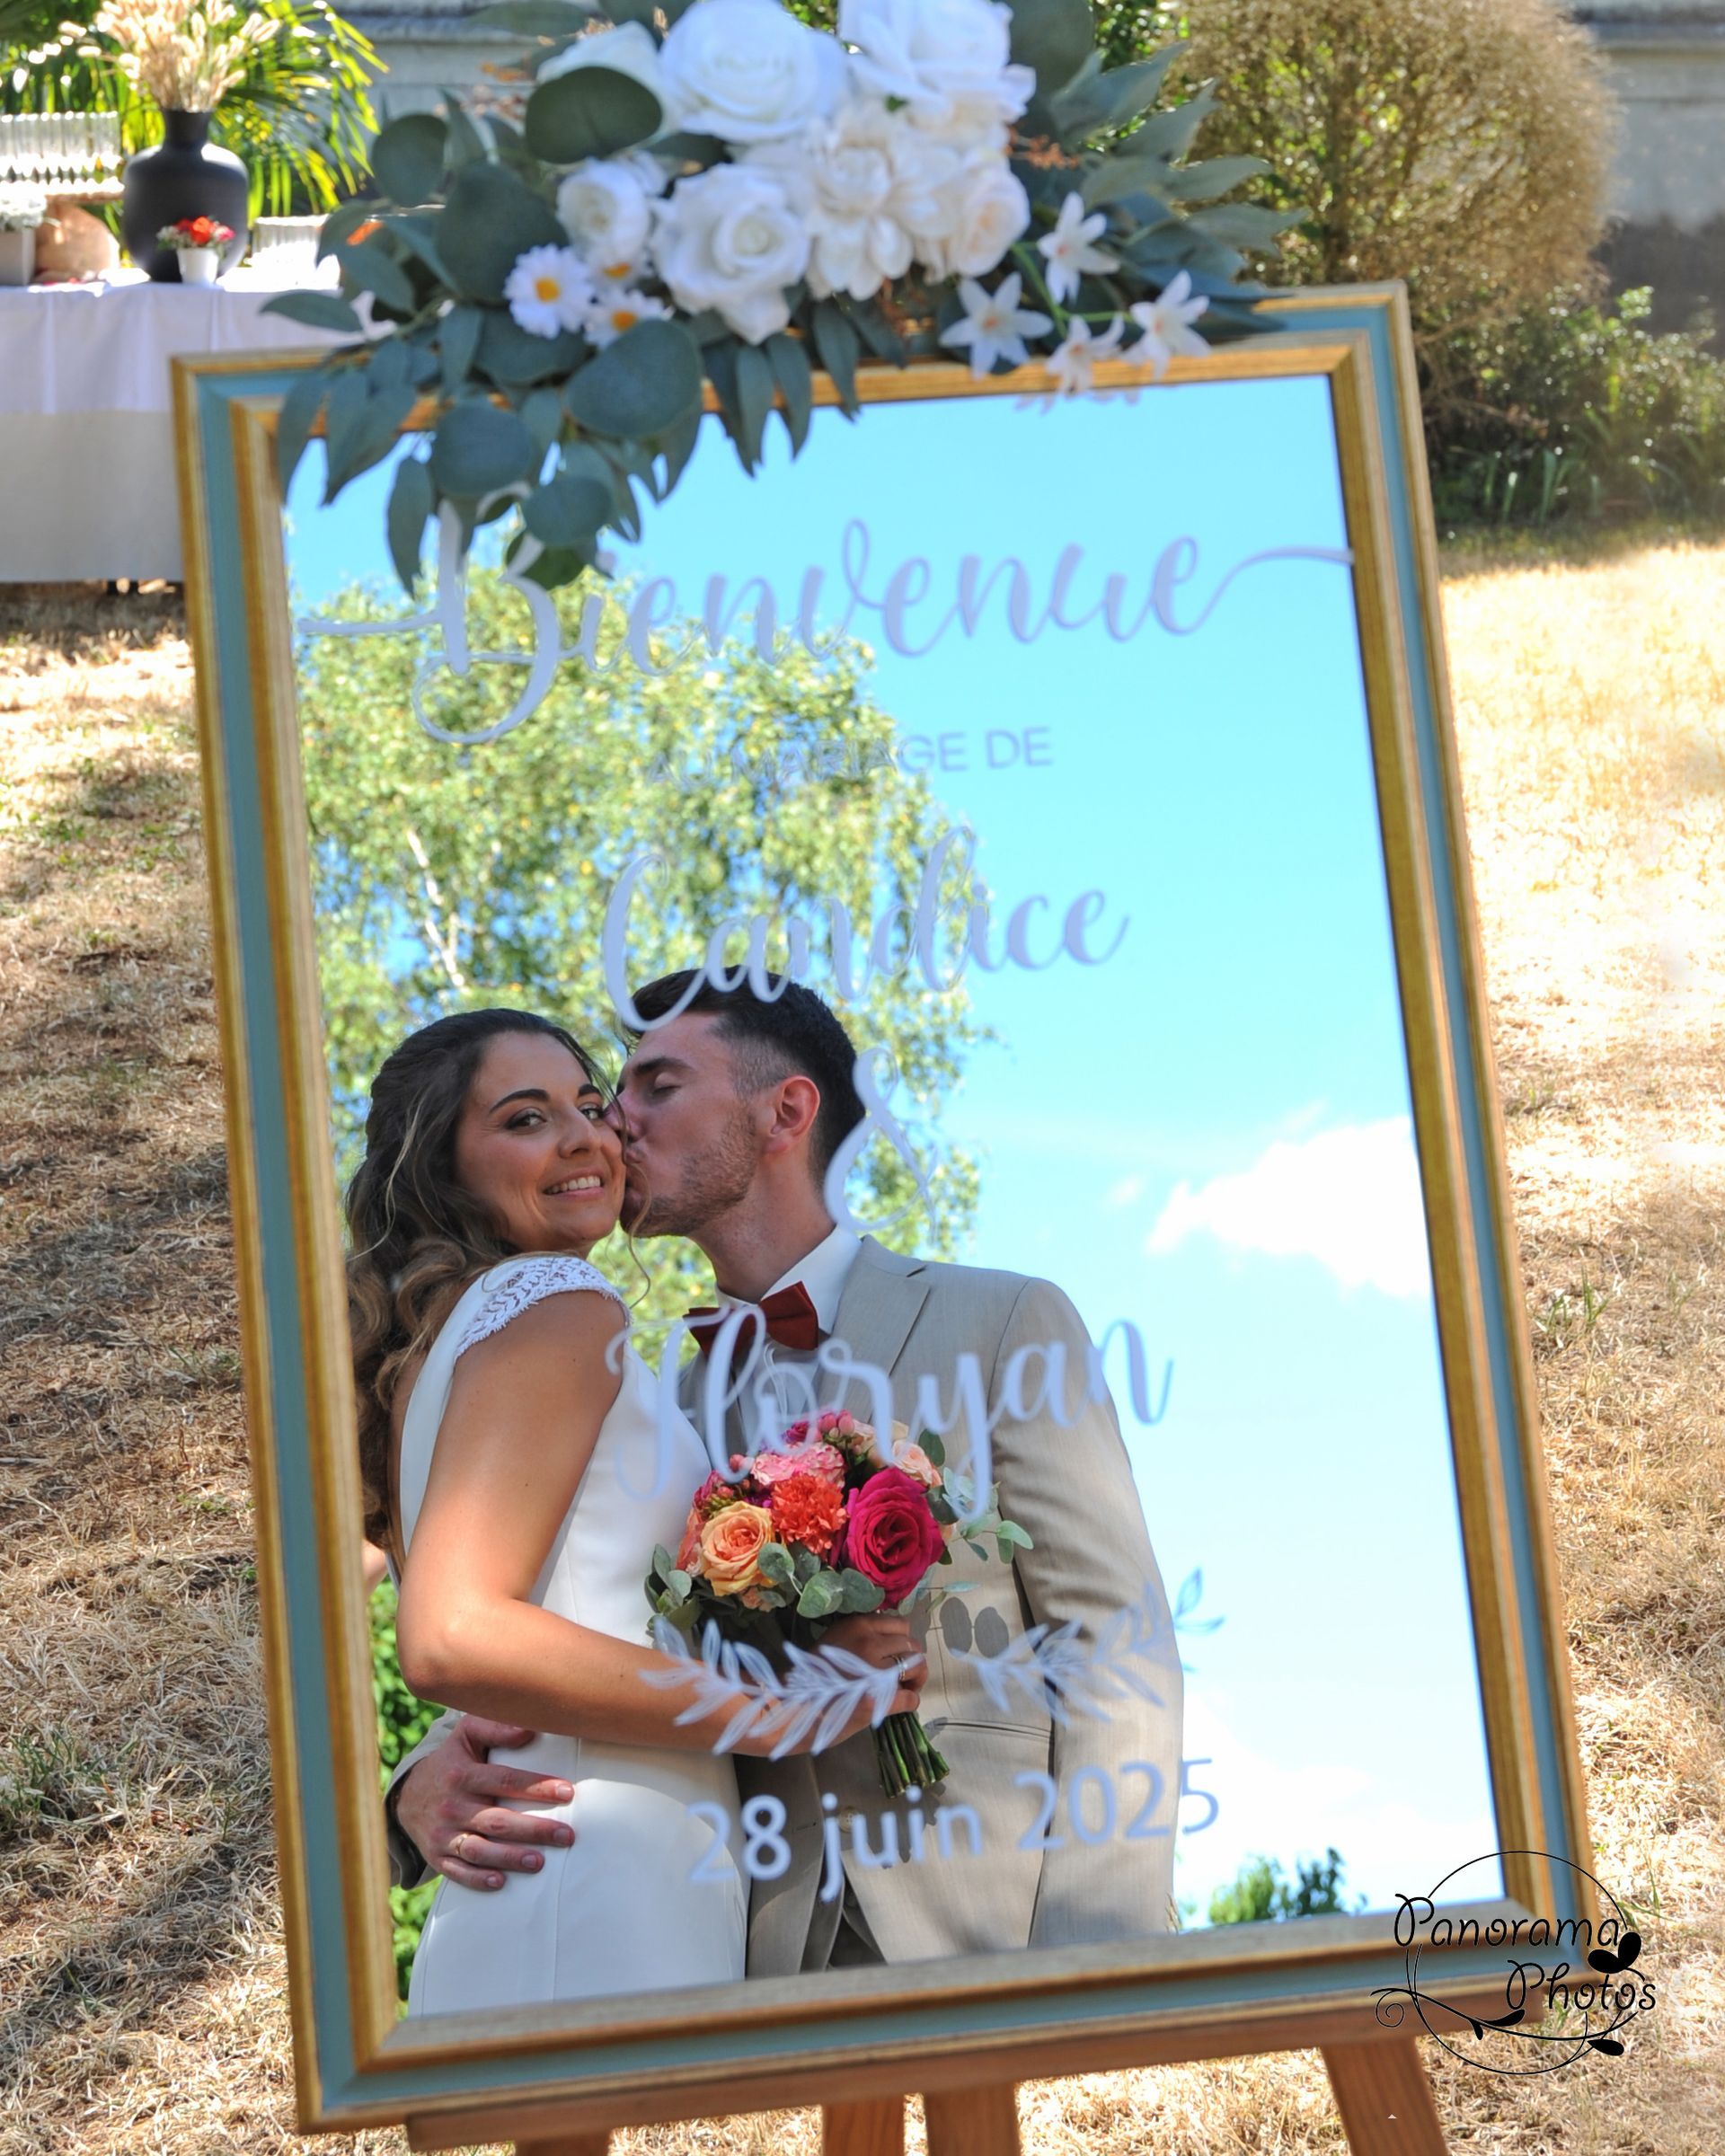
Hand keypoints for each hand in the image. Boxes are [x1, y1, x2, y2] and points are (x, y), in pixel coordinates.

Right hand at [394, 1717, 574, 1891]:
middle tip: (566, 1835)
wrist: (408, 1795)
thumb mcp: (466, 1735)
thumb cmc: (451, 1761)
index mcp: (463, 1775)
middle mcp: (453, 1806)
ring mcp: (443, 1834)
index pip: (504, 1780)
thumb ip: (496, 1728)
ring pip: (479, 1850)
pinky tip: (500, 1882)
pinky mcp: (437, 1857)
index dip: (536, 1787)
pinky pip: (457, 1872)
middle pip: (497, 1821)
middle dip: (534, 1829)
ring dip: (510, 1857)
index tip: (567, 1792)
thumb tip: (529, 1729)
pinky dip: (477, 1879)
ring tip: (540, 1862)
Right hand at [818, 1612, 926, 1744]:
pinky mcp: (880, 1699)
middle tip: (904, 1675)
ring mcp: (877, 1671)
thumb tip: (889, 1642)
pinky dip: (911, 1701)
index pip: (900, 1624)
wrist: (796, 1705)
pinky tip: (902, 1705)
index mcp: (858, 1625)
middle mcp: (871, 1643)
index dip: (902, 1641)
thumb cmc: (812, 1675)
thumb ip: (861, 1636)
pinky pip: (911, 1697)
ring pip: (917, 1666)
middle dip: (911, 1660)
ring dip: (915, 1679)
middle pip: (912, 1645)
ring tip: (906, 1688)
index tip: (897, 1653)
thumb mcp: (835, 1640)